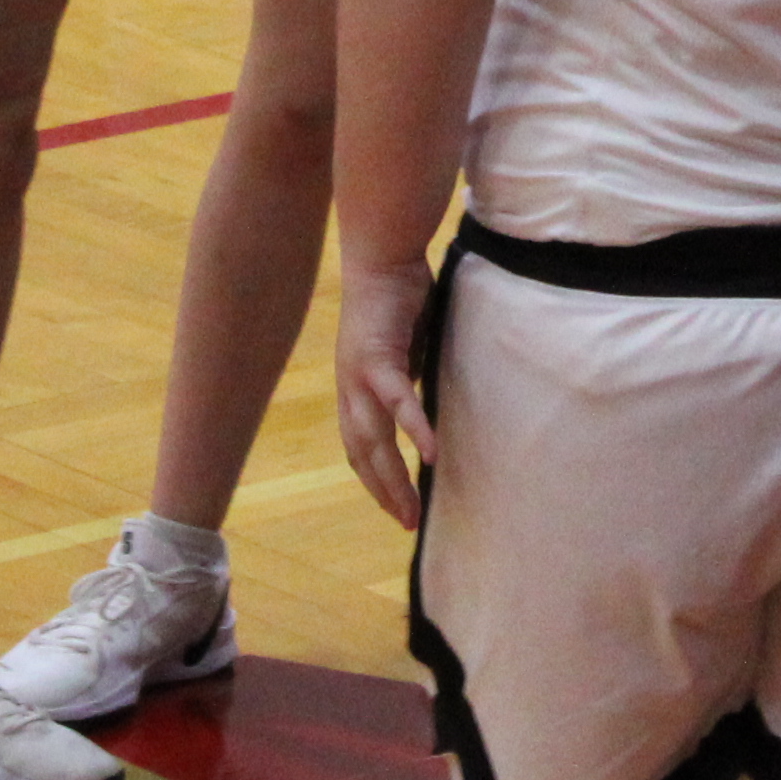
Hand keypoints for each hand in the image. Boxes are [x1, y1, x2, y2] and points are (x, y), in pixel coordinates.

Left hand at [333, 247, 434, 529]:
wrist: (383, 255)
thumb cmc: (398, 299)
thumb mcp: (404, 351)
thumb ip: (409, 381)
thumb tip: (425, 407)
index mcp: (355, 389)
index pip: (360, 447)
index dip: (375, 480)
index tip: (397, 508)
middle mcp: (350, 388)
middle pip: (363, 454)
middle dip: (384, 492)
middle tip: (407, 524)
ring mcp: (360, 375)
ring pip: (374, 439)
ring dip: (393, 478)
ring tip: (412, 509)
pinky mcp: (379, 356)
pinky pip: (398, 401)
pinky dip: (413, 429)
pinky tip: (430, 454)